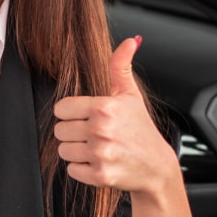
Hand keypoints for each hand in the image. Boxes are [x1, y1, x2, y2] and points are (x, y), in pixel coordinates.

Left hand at [53, 36, 181, 198]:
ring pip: (63, 150)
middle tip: (94, 134)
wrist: (157, 167)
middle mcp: (101, 130)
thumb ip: (121, 66)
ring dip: (76, 151)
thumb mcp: (130, 96)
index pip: (61, 109)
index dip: (71, 113)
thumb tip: (130, 40)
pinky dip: (82, 169)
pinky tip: (100, 162)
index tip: (85, 117)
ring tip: (97, 148)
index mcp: (104, 107)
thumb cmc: (141, 130)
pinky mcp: (100, 175)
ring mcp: (100, 154)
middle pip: (60, 131)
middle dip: (74, 133)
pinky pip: (72, 170)